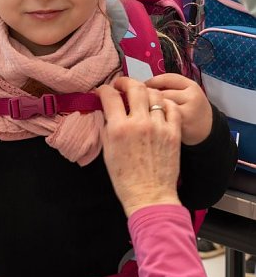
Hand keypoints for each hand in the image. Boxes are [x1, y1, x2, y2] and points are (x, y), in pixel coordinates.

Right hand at [97, 77, 181, 216]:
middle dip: (126, 82)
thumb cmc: (124, 178)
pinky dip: (164, 103)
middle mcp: (139, 123)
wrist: (149, 194)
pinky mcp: (174, 131)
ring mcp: (159, 126)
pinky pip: (171, 108)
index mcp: (119, 129)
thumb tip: (107, 112)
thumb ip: (107, 129)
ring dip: (145, 92)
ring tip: (141, 96)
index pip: (110, 97)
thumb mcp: (108, 152)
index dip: (104, 90)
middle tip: (121, 85)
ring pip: (154, 95)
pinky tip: (158, 107)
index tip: (103, 91)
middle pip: (135, 88)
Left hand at [145, 74, 212, 145]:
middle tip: (143, 102)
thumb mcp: (186, 93)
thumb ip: (169, 87)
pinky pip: (161, 119)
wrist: (206, 130)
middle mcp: (191, 97)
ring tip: (149, 112)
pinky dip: (154, 120)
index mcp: (191, 86)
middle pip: (161, 93)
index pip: (167, 79)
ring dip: (151, 108)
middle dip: (149, 97)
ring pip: (160, 106)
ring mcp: (186, 112)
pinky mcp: (179, 126)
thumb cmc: (190, 109)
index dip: (151, 82)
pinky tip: (154, 122)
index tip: (143, 86)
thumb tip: (143, 86)